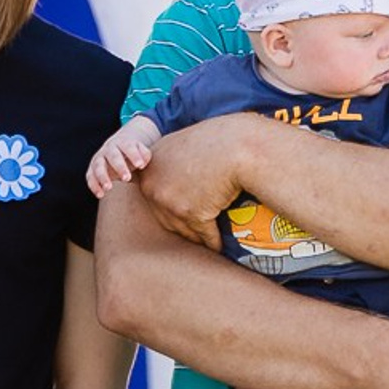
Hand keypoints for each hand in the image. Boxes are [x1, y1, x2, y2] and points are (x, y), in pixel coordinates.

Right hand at [86, 121, 161, 197]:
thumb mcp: (140, 151)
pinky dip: (94, 186)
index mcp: (122, 143)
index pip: (128, 147)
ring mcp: (98, 159)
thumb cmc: (132, 154)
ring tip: (109, 188)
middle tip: (127, 178)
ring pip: (98, 166)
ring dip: (102, 177)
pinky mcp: (91, 170)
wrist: (116, 149)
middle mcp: (108, 149)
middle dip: (119, 167)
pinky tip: (100, 194)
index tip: (140, 165)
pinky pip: (90, 177)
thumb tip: (142, 163)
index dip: (134, 155)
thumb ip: (144, 155)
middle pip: (113, 156)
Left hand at [135, 117, 251, 248]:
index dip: (168, 204)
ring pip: (183, 229)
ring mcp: (170, 202)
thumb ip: (174, 161)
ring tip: (204, 244)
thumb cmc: (219, 139)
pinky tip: (218, 248)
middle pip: (165, 216)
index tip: (181, 209)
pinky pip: (204, 234)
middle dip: (181, 224)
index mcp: (150, 167)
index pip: (153, 194)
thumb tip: (173, 178)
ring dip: (195, 238)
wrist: (239, 145)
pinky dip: (212, 242)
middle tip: (193, 232)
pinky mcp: (191, 214)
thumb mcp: (186, 144)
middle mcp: (153, 186)